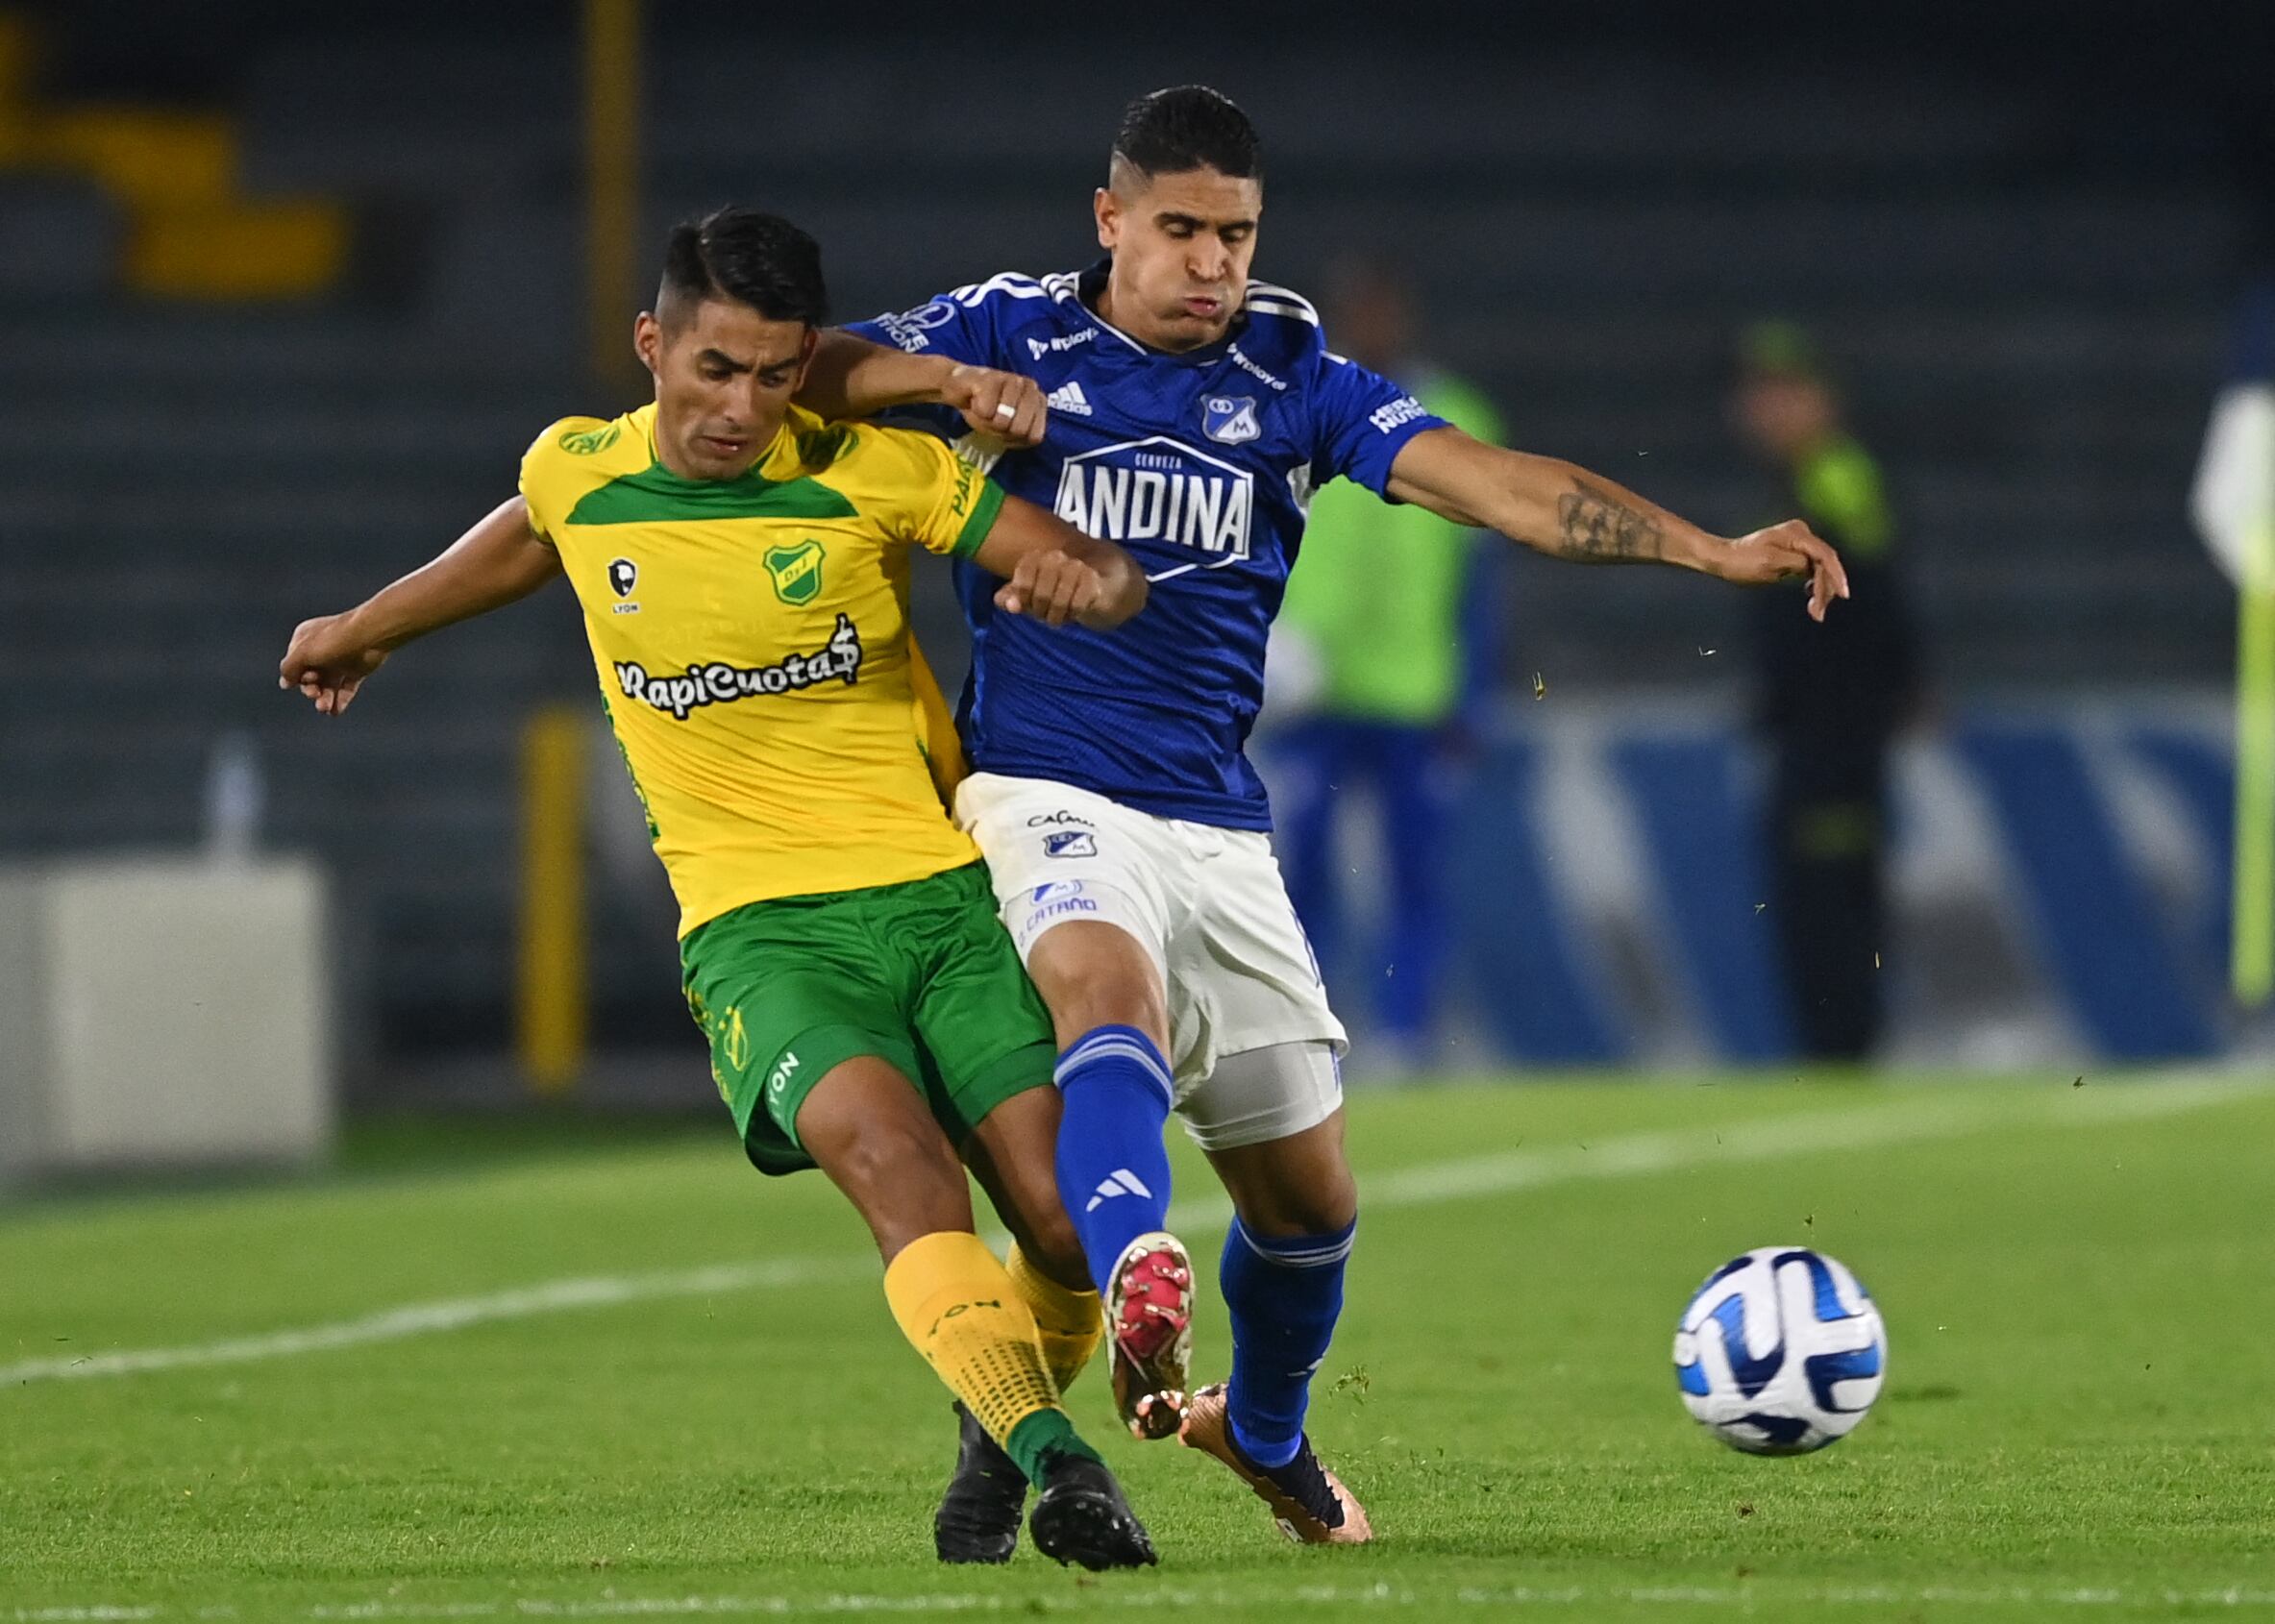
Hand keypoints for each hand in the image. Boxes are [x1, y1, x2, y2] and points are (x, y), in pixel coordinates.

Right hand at [279, 612, 387, 714]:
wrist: (371, 636)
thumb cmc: (334, 640)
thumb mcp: (303, 653)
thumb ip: (289, 668)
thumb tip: (285, 683)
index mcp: (305, 639)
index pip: (294, 664)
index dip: (297, 676)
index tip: (305, 679)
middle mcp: (321, 649)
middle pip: (311, 677)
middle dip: (311, 690)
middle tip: (315, 694)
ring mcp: (340, 660)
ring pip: (328, 685)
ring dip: (325, 699)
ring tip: (326, 709)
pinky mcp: (356, 669)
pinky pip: (345, 688)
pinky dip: (340, 700)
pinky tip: (335, 712)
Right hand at [942, 364, 1047, 446]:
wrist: (959, 387)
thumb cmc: (986, 409)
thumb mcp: (1008, 430)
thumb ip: (1022, 436)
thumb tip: (1020, 433)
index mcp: (1039, 402)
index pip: (1034, 437)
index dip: (1015, 440)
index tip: (1003, 428)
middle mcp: (1030, 387)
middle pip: (1020, 430)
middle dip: (1000, 431)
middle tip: (991, 416)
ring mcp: (1013, 380)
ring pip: (1002, 422)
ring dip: (986, 421)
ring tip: (983, 407)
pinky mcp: (991, 377)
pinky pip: (986, 411)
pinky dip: (976, 410)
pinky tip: (975, 399)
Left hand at [993, 549, 1109, 628]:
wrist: (1111, 583)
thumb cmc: (1068, 588)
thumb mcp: (1038, 593)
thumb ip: (1016, 596)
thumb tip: (1004, 603)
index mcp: (1040, 556)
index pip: (1021, 580)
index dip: (1024, 598)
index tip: (1032, 605)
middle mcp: (1058, 557)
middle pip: (1040, 594)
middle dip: (1042, 611)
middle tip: (1049, 615)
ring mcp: (1078, 567)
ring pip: (1058, 600)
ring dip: (1058, 615)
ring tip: (1063, 616)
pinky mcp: (1096, 581)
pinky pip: (1077, 604)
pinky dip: (1075, 613)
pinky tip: (1078, 612)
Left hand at [1713, 519, 1851, 620]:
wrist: (1725, 559)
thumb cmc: (1743, 562)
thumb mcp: (1770, 564)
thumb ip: (1797, 563)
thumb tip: (1814, 568)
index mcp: (1797, 534)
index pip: (1825, 555)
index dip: (1836, 576)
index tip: (1843, 595)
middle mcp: (1802, 534)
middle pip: (1825, 563)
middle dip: (1825, 589)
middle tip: (1818, 613)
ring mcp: (1799, 543)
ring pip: (1820, 568)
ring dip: (1821, 590)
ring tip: (1815, 612)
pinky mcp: (1795, 553)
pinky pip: (1812, 569)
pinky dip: (1814, 584)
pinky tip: (1811, 598)